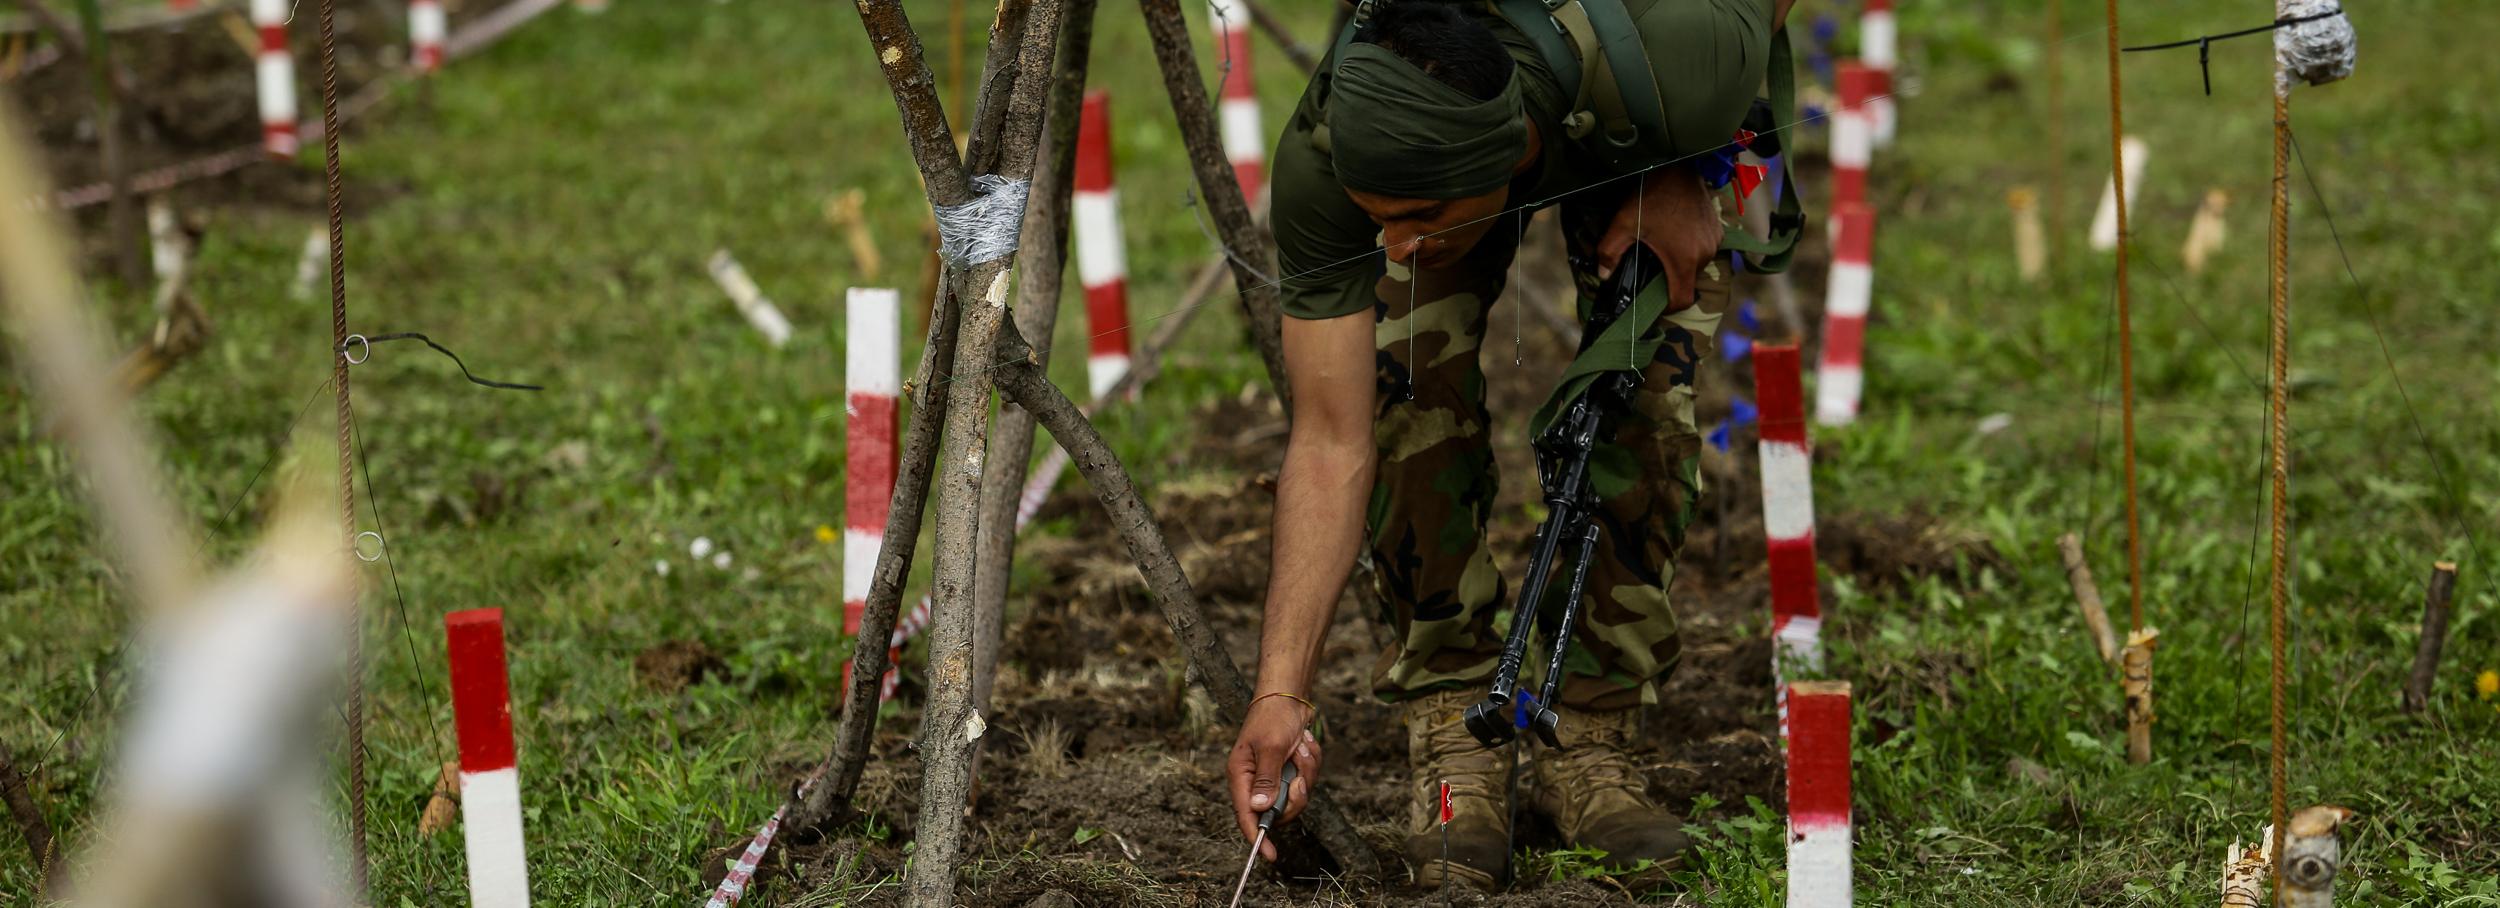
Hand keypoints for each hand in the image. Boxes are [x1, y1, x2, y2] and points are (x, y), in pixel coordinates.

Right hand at [1227, 695, 1320, 861]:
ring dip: (1306, 771)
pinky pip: (1308, 780)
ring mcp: (1275, 777)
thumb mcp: (1269, 746)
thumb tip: (1259, 808)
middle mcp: (1256, 781)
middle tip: (1299, 775)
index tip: (1270, 855)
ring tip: (1300, 748)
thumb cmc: (1272, 717)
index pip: (1246, 815)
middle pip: (1279, 810)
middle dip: (1296, 794)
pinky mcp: (1290, 771)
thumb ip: (1266, 779)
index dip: (1258, 836)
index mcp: (1241, 776)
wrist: (1289, 697)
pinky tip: (1304, 743)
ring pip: (1298, 795)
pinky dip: (1311, 762)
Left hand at [1596, 167, 1723, 307]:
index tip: (1655, 300)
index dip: (1667, 306)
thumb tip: (1602, 276)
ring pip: (1697, 265)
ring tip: (1663, 248)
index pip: (1682, 300)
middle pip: (1688, 281)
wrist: (1677, 166)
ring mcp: (1714, 240)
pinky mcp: (1717, 229)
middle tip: (1652, 267)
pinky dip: (1691, 248)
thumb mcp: (1623, 224)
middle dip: (1670, 279)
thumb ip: (1609, 252)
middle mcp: (1704, 253)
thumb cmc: (1650, 196)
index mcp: (1683, 259)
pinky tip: (1676, 235)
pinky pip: (1704, 249)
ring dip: (1681, 262)